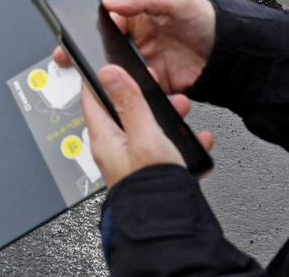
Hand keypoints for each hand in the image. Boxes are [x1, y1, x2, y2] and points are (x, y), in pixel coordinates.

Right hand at [54, 0, 215, 95]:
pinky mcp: (158, 85)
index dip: (91, 31)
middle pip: (109, 51)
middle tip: (93, 66)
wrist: (234, 52)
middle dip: (99, 60)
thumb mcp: (177, 0)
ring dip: (124, 79)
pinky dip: (140, 94)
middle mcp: (140, 40)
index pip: (107, 22)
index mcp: (139, 16)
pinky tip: (148, 88)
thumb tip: (112, 1)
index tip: (79, 41)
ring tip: (137, 76)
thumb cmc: (208, 19)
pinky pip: (141, 91)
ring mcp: (147, 63)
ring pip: (123, 74)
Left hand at [80, 64, 213, 186]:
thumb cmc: (152, 187)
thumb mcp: (144, 134)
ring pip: (148, 126)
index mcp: (104, 137)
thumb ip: (129, 102)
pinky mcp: (152, 170)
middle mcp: (115, 149)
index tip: (111, 61)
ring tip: (183, 109)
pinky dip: (179, 139)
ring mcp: (134, 160)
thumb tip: (108, 72)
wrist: (171, 228)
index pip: (92, 97)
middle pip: (125, 109)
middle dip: (145, 94)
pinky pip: (164, 146)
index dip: (102, 76)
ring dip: (166, 114)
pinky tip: (196, 138)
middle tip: (160, 86)